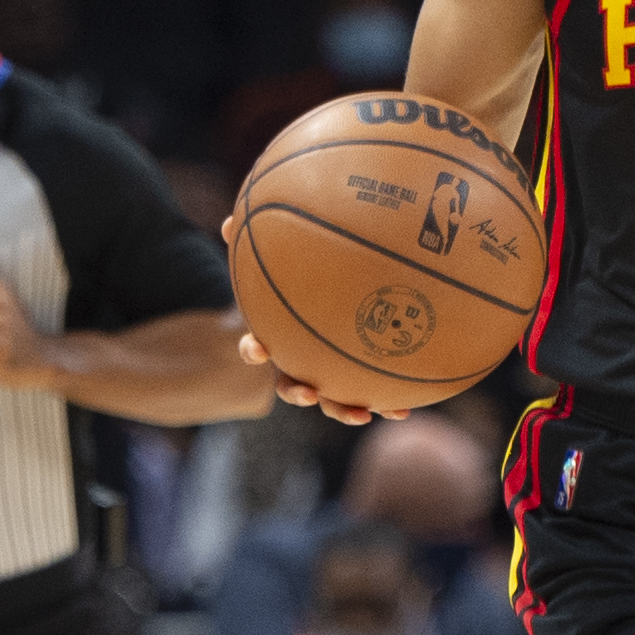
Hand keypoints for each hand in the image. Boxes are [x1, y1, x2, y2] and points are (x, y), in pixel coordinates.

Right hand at [221, 214, 409, 425]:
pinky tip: (405, 411)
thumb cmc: (300, 278)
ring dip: (342, 410)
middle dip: (297, 393)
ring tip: (362, 415)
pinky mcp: (359, 380)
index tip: (258, 347)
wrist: (333, 299)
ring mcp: (329, 374)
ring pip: (331, 399)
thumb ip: (255, 241)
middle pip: (291, 384)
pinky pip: (371, 395)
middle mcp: (301, 360)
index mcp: (280, 337)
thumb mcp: (279, 258)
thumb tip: (230, 219)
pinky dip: (386, 406)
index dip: (253, 350)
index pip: (256, 346)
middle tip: (307, 392)